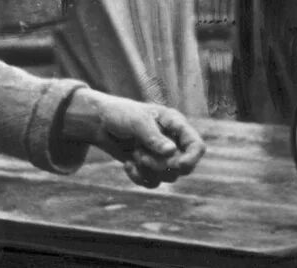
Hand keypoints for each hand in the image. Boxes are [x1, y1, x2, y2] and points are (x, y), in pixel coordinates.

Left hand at [63, 89, 205, 187]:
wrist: (100, 122)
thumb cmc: (120, 114)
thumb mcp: (136, 121)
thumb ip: (153, 137)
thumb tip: (171, 152)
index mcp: (175, 124)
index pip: (196, 145)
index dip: (192, 158)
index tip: (178, 165)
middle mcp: (172, 141)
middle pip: (184, 167)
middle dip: (162, 166)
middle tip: (142, 156)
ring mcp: (161, 155)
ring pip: (167, 177)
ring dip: (148, 169)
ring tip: (134, 153)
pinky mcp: (149, 166)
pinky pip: (152, 182)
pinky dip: (139, 177)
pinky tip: (127, 164)